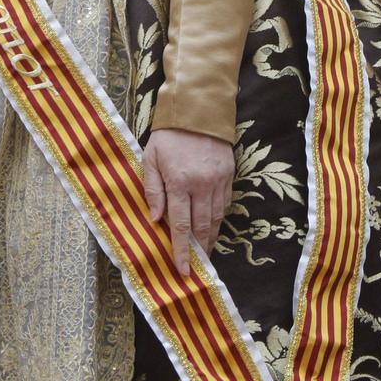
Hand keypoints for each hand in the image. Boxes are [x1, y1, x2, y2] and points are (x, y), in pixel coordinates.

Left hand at [141, 127, 234, 274]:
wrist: (198, 110)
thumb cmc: (168, 135)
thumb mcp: (150, 159)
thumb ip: (153, 190)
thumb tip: (156, 220)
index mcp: (179, 182)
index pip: (181, 225)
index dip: (181, 250)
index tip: (182, 270)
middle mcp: (201, 185)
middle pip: (202, 226)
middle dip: (199, 250)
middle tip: (195, 267)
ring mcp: (218, 180)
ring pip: (216, 218)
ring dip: (210, 238)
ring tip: (205, 252)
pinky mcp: (229, 175)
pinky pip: (225, 204)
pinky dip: (219, 218)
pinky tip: (212, 226)